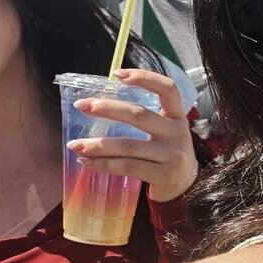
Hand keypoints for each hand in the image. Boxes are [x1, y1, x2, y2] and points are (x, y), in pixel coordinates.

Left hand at [68, 68, 198, 203]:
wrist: (186, 187)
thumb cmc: (166, 155)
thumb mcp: (165, 132)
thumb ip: (144, 118)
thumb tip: (98, 105)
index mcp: (177, 116)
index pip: (167, 88)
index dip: (144, 77)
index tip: (116, 74)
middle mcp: (177, 133)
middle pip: (139, 115)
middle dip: (107, 109)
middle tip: (82, 106)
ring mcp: (172, 155)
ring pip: (128, 145)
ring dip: (98, 145)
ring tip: (76, 145)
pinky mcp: (164, 175)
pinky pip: (128, 167)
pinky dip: (104, 164)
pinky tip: (87, 163)